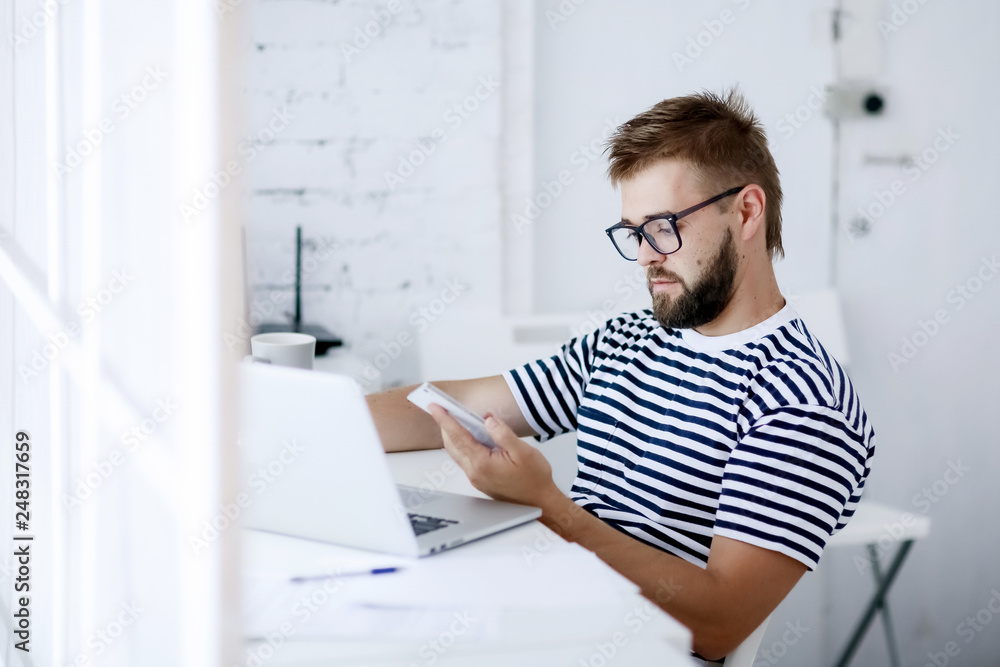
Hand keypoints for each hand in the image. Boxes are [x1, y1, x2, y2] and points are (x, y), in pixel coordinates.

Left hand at [427, 404, 562, 508]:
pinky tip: (471, 437)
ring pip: (457, 452)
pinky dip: (463, 444)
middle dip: (445, 425)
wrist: (539, 502)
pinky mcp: (480, 480)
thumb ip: (502, 433)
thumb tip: (488, 419)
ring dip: (453, 435)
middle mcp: (474, 472)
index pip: (458, 436)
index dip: (445, 419)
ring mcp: (476, 477)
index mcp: (482, 463)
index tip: (435, 407)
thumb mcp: (522, 451)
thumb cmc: (534, 479)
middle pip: (452, 444)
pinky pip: (465, 459)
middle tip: (443, 408)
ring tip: (456, 419)